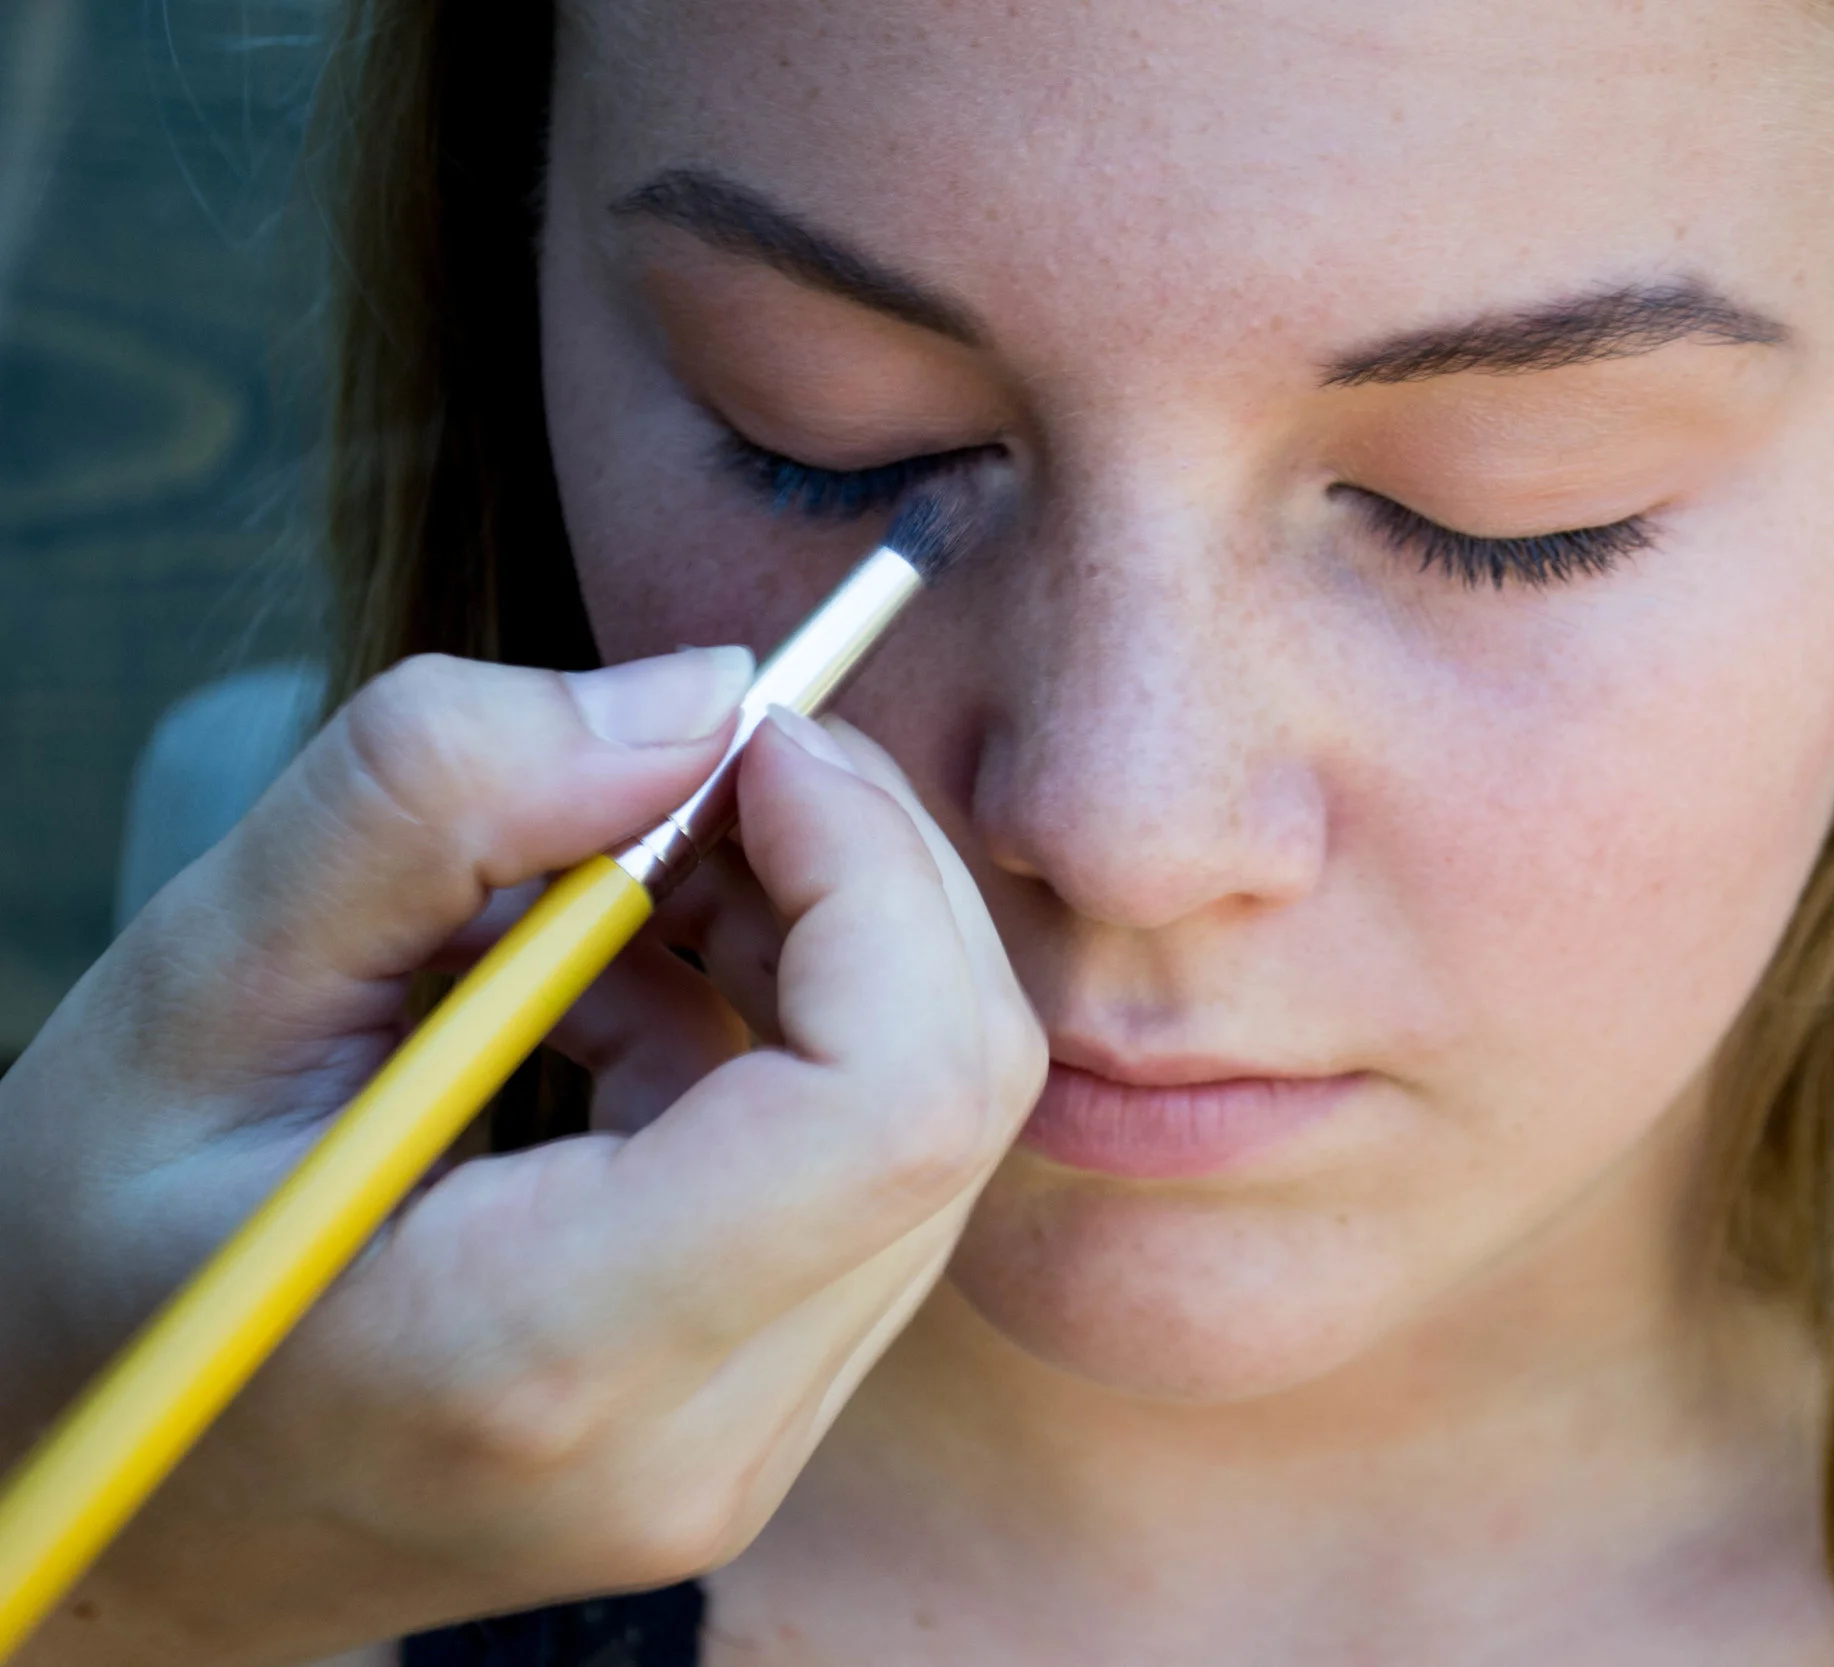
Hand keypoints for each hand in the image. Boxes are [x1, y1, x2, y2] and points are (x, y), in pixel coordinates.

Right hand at [0, 650, 1042, 1666]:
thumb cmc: (87, 1264)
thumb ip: (436, 797)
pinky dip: (788, 1041)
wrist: (93, 1513)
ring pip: (931, 1133)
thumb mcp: (196, 989)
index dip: (870, 869)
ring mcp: (740, 1456)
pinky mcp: (755, 1424)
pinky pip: (870, 1187)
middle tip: (700, 774)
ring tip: (624, 895)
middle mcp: (692, 1441)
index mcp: (542, 1349)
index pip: (894, 1095)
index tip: (752, 743)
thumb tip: (700, 694)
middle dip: (865, 879)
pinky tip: (627, 1002)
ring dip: (826, 950)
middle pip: (952, 1097)